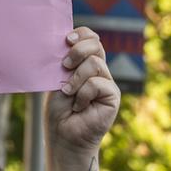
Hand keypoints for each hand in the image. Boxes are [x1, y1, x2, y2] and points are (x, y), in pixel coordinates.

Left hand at [46, 27, 119, 156]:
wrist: (64, 136)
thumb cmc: (59, 111)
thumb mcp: (57, 81)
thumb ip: (65, 63)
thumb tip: (67, 42)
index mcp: (85, 63)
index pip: (91, 38)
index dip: (81, 34)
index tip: (66, 40)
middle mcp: (99, 70)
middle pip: (96, 44)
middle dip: (78, 50)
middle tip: (64, 65)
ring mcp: (107, 82)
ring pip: (95, 63)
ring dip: (76, 77)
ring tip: (69, 92)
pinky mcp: (113, 96)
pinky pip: (97, 83)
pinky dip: (83, 93)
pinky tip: (79, 106)